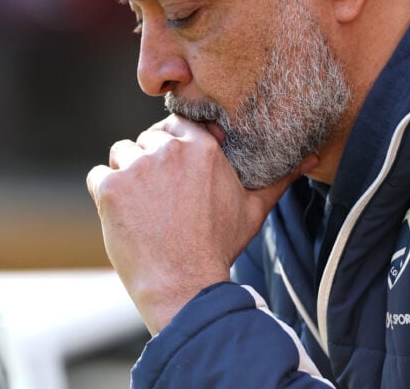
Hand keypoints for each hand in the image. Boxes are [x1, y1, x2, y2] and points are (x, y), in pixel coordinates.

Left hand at [87, 115, 310, 333]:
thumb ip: (278, 178)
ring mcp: (137, 167)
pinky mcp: (111, 188)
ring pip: (120, 153)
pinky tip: (123, 217)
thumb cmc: (220, 247)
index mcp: (202, 148)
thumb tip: (311, 157)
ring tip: (142, 208)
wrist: (185, 285)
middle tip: (158, 198)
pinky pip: (98, 176)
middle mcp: (169, 150)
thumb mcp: (254, 210)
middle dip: (148, 162)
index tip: (173, 169)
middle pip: (146, 139)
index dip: (171, 144)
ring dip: (126, 175)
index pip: (175, 124)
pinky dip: (104, 195)